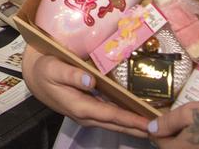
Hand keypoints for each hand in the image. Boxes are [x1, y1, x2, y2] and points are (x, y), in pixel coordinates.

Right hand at [23, 47, 149, 137]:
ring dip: (135, 126)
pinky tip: (138, 117)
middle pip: (118, 125)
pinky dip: (127, 120)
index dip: (131, 120)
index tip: (149, 123)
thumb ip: (71, 74)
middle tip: (162, 130)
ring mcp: (89, 115)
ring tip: (155, 126)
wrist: (36, 78)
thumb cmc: (45, 70)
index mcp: (80, 106)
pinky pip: (112, 118)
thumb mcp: (54, 68)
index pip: (111, 115)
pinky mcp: (91, 111)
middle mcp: (87, 115)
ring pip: (116, 124)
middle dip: (139, 128)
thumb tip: (90, 81)